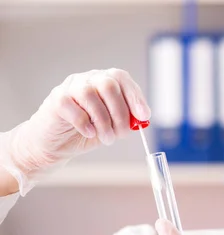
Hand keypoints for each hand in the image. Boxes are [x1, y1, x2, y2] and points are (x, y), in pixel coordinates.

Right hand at [0, 69, 149, 194]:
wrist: (57, 143)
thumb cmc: (88, 131)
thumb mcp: (113, 125)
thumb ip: (127, 119)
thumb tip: (142, 118)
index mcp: (104, 81)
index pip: (121, 78)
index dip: (134, 96)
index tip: (143, 116)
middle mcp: (88, 79)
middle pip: (108, 85)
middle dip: (120, 113)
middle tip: (121, 134)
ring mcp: (71, 87)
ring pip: (91, 96)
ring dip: (104, 122)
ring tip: (107, 138)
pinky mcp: (57, 100)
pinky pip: (73, 108)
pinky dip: (85, 124)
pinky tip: (89, 133)